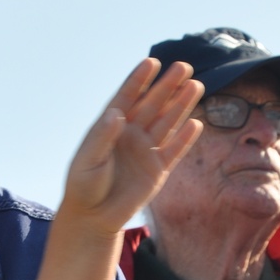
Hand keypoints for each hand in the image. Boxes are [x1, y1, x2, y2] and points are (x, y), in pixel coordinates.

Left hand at [60, 60, 201, 236]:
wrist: (93, 217)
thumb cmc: (84, 186)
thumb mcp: (88, 160)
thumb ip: (103, 137)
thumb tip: (117, 113)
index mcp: (110, 126)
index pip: (127, 97)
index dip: (139, 80)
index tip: (152, 62)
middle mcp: (130, 134)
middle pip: (152, 104)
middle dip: (167, 86)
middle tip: (184, 66)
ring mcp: (145, 151)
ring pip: (167, 123)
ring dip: (181, 105)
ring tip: (195, 85)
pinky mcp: (157, 170)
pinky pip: (174, 151)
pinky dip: (185, 138)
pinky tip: (195, 123)